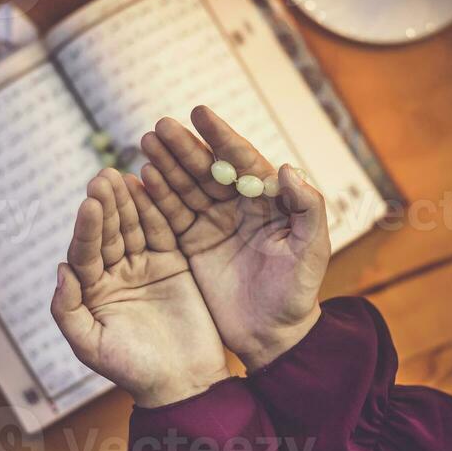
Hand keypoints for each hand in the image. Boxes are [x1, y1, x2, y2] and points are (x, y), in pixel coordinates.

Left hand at [51, 167, 228, 407]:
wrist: (184, 382)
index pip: (85, 252)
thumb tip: (60, 270)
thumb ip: (69, 311)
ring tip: (123, 175)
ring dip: (128, 202)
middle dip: (105, 205)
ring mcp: (144, 265)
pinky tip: (151, 187)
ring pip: (133, 227)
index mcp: (91, 291)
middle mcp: (114, 273)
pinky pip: (163, 231)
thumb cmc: (134, 370)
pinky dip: (157, 210)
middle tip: (103, 177)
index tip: (90, 204)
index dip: (87, 229)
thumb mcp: (92, 347)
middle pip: (108, 232)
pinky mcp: (173, 262)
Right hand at [140, 107, 330, 371]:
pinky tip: (139, 180)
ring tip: (145, 144)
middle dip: (184, 147)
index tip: (200, 113)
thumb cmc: (299, 292)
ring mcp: (213, 224)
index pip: (242, 160)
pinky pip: (170, 216)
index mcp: (268, 200)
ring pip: (185, 187)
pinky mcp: (192, 244)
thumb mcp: (312, 250)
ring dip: (165, 165)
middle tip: (160, 127)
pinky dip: (155, 198)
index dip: (221, 137)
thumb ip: (307, 208)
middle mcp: (238, 206)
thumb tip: (288, 168)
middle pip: (208, 169)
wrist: (274, 336)